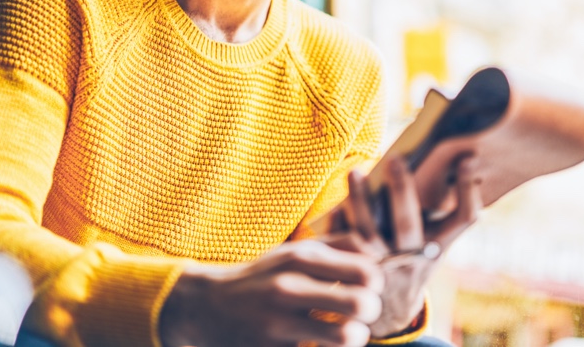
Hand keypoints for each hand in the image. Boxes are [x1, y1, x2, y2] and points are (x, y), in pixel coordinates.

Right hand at [159, 239, 383, 346]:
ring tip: (347, 334)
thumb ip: (337, 246)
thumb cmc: (261, 276)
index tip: (366, 287)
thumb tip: (377, 250)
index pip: (366, 270)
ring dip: (355, 338)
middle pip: (362, 304)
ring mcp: (279, 322)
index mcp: (301, 257)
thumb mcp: (294, 251)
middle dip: (371, 312)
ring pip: (347, 336)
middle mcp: (290, 287)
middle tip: (361, 314)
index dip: (376, 283)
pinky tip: (323, 345)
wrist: (206, 306)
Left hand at [336, 147, 483, 337]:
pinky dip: (338, 223)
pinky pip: (342, 244)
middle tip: (396, 158)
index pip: (463, 219)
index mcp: (437, 247)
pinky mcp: (352, 270)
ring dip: (360, 200)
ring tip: (355, 172)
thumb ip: (437, 215)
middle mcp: (411, 258)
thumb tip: (445, 163)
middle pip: (407, 222)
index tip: (468, 160)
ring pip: (368, 232)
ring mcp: (379, 267)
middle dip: (401, 189)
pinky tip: (337, 207)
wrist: (388, 314)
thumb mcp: (432, 246)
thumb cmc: (412, 264)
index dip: (467, 190)